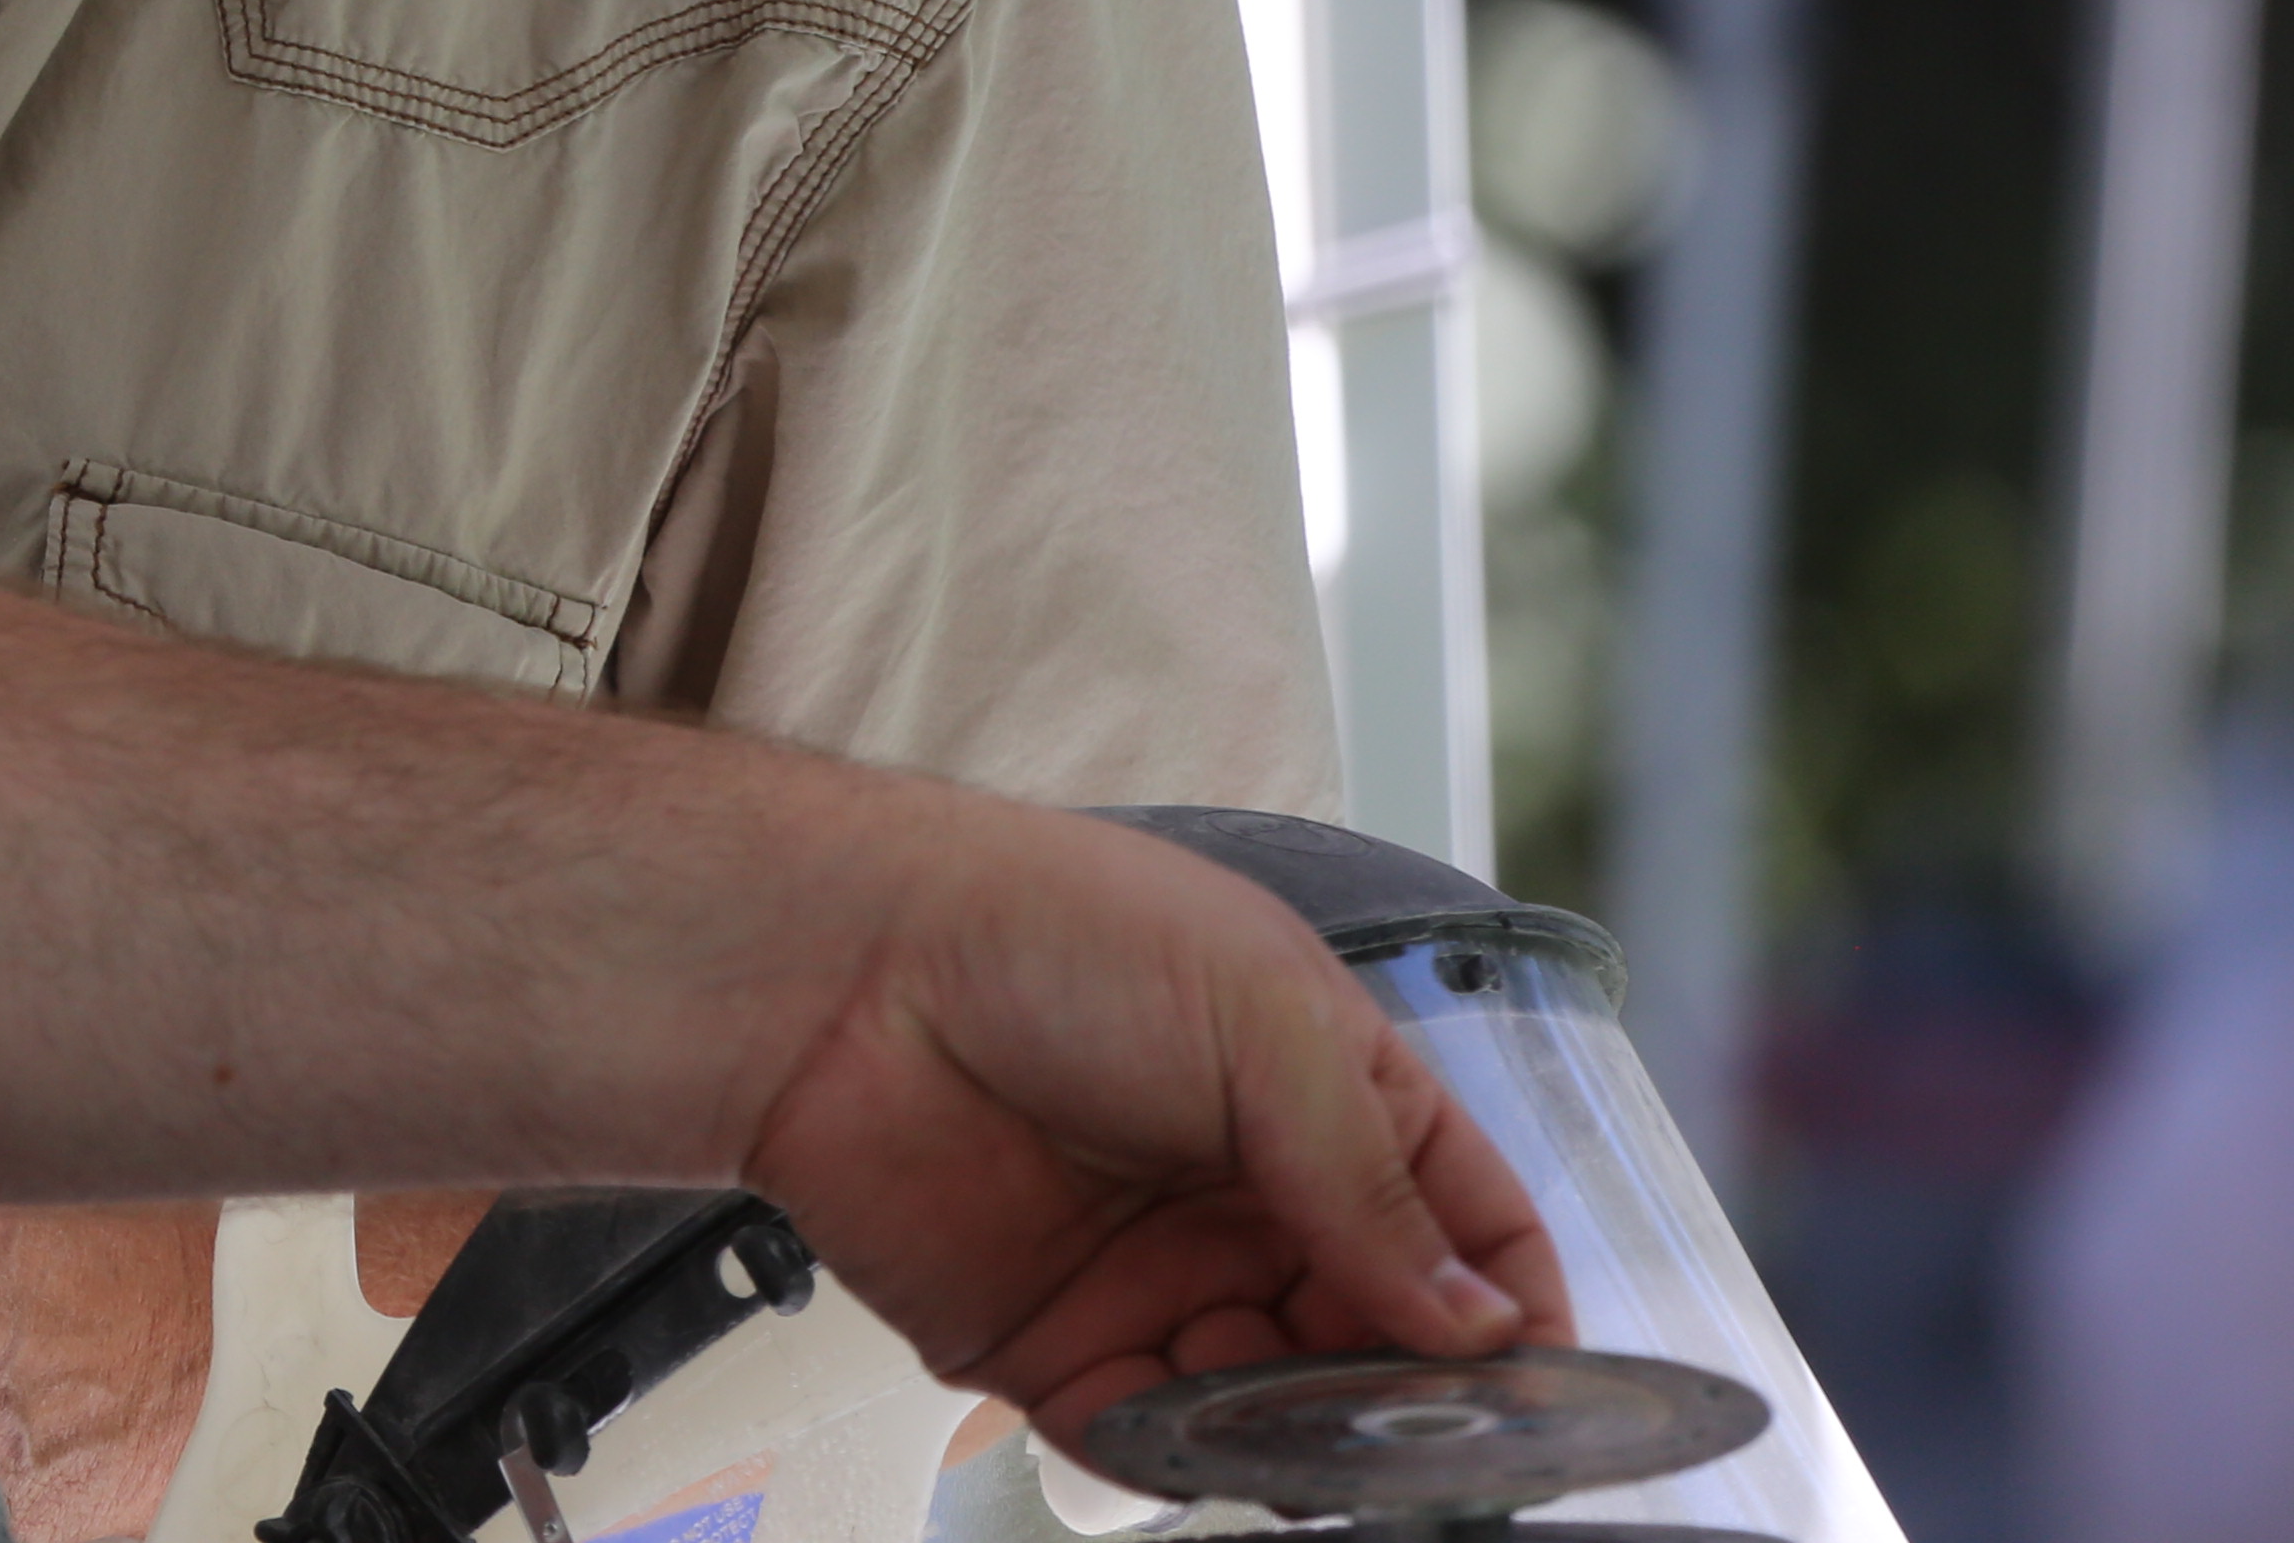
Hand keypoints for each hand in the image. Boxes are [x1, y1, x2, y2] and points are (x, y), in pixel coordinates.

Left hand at [738, 809, 1569, 1432]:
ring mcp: (1157, 1279)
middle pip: (1381, 1344)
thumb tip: (1481, 1325)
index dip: (1513, 1310)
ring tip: (1305, 1430)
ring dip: (1302, 1437)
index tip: (1546, 1391)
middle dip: (1409, 1398)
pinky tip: (1201, 1438)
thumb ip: (1371, 1182)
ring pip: (1275, 1408)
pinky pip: (1150, 1438)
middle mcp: (1251, 1201)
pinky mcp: (1057, 1347)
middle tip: (1424, 1437)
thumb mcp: (1260, 1019)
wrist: (841, 967)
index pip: (1467, 1227)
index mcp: (1324, 1099)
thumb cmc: (1048, 931)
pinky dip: (1186, 1457)